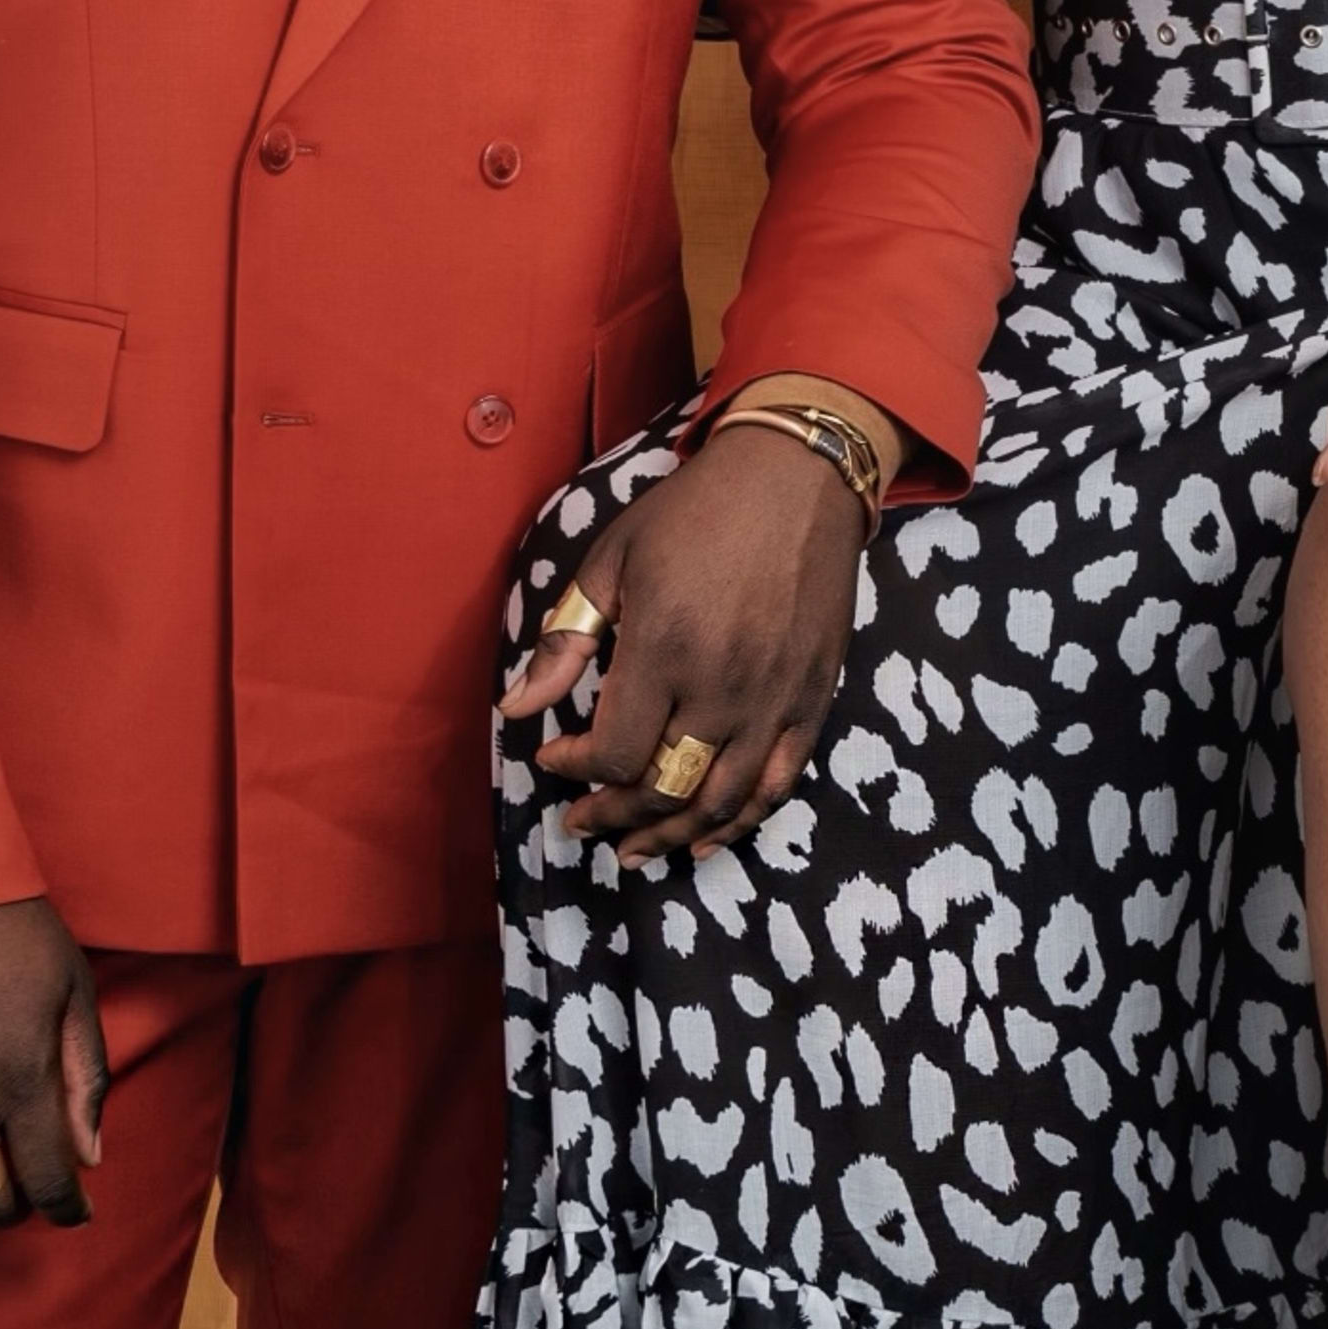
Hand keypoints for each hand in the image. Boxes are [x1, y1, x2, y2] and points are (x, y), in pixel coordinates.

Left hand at [502, 428, 867, 861]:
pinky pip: (776, 784)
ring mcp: (772, 700)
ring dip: (669, 834)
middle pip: (662, 788)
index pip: (611, 752)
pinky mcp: (811, 700)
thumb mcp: (613, 560)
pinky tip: (707, 840)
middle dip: (612, 815)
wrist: (797, 478)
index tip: (552, 757)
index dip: (574, 770)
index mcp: (663, 649)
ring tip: (633, 849)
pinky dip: (740, 822)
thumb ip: (565, 640)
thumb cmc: (694, 513)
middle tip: (581, 822)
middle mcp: (721, 687)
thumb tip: (515, 708)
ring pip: (719, 802)